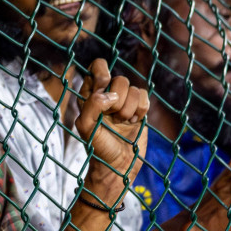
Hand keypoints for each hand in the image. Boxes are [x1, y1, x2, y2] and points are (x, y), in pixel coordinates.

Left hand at [75, 59, 149, 204]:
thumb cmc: (98, 146)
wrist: (117, 164)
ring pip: (134, 88)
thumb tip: (111, 94)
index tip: (103, 89)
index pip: (98, 66)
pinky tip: (132, 122)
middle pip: (120, 79)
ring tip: (121, 122)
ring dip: (128, 109)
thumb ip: (92, 105)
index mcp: (90, 94)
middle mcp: (107, 94)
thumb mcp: (86, 127)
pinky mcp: (139, 108)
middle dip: (118, 100)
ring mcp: (124, 101)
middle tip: (112, 117)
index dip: (103, 74)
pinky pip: (145, 97)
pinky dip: (140, 111)